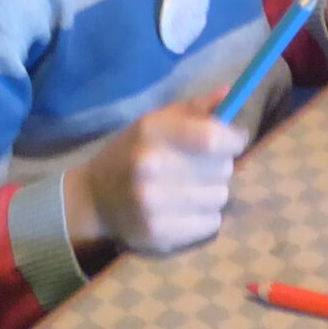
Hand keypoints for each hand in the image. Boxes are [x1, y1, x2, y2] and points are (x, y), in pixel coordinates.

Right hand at [63, 95, 245, 254]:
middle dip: (219, 166)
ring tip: (189, 189)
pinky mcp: (159, 234)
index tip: (233, 141)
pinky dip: (204, 218)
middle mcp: (152, 167)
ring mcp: (154, 204)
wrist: (94, 200)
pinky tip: (183, 210)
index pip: (214, 138)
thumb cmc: (130, 154)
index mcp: (152, 131)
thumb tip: (230, 93)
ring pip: (220, 197)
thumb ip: (194, 109)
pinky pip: (212, 224)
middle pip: (222, 168)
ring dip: (212, 192)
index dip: (233, 139)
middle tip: (198, 167)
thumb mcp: (155, 123)